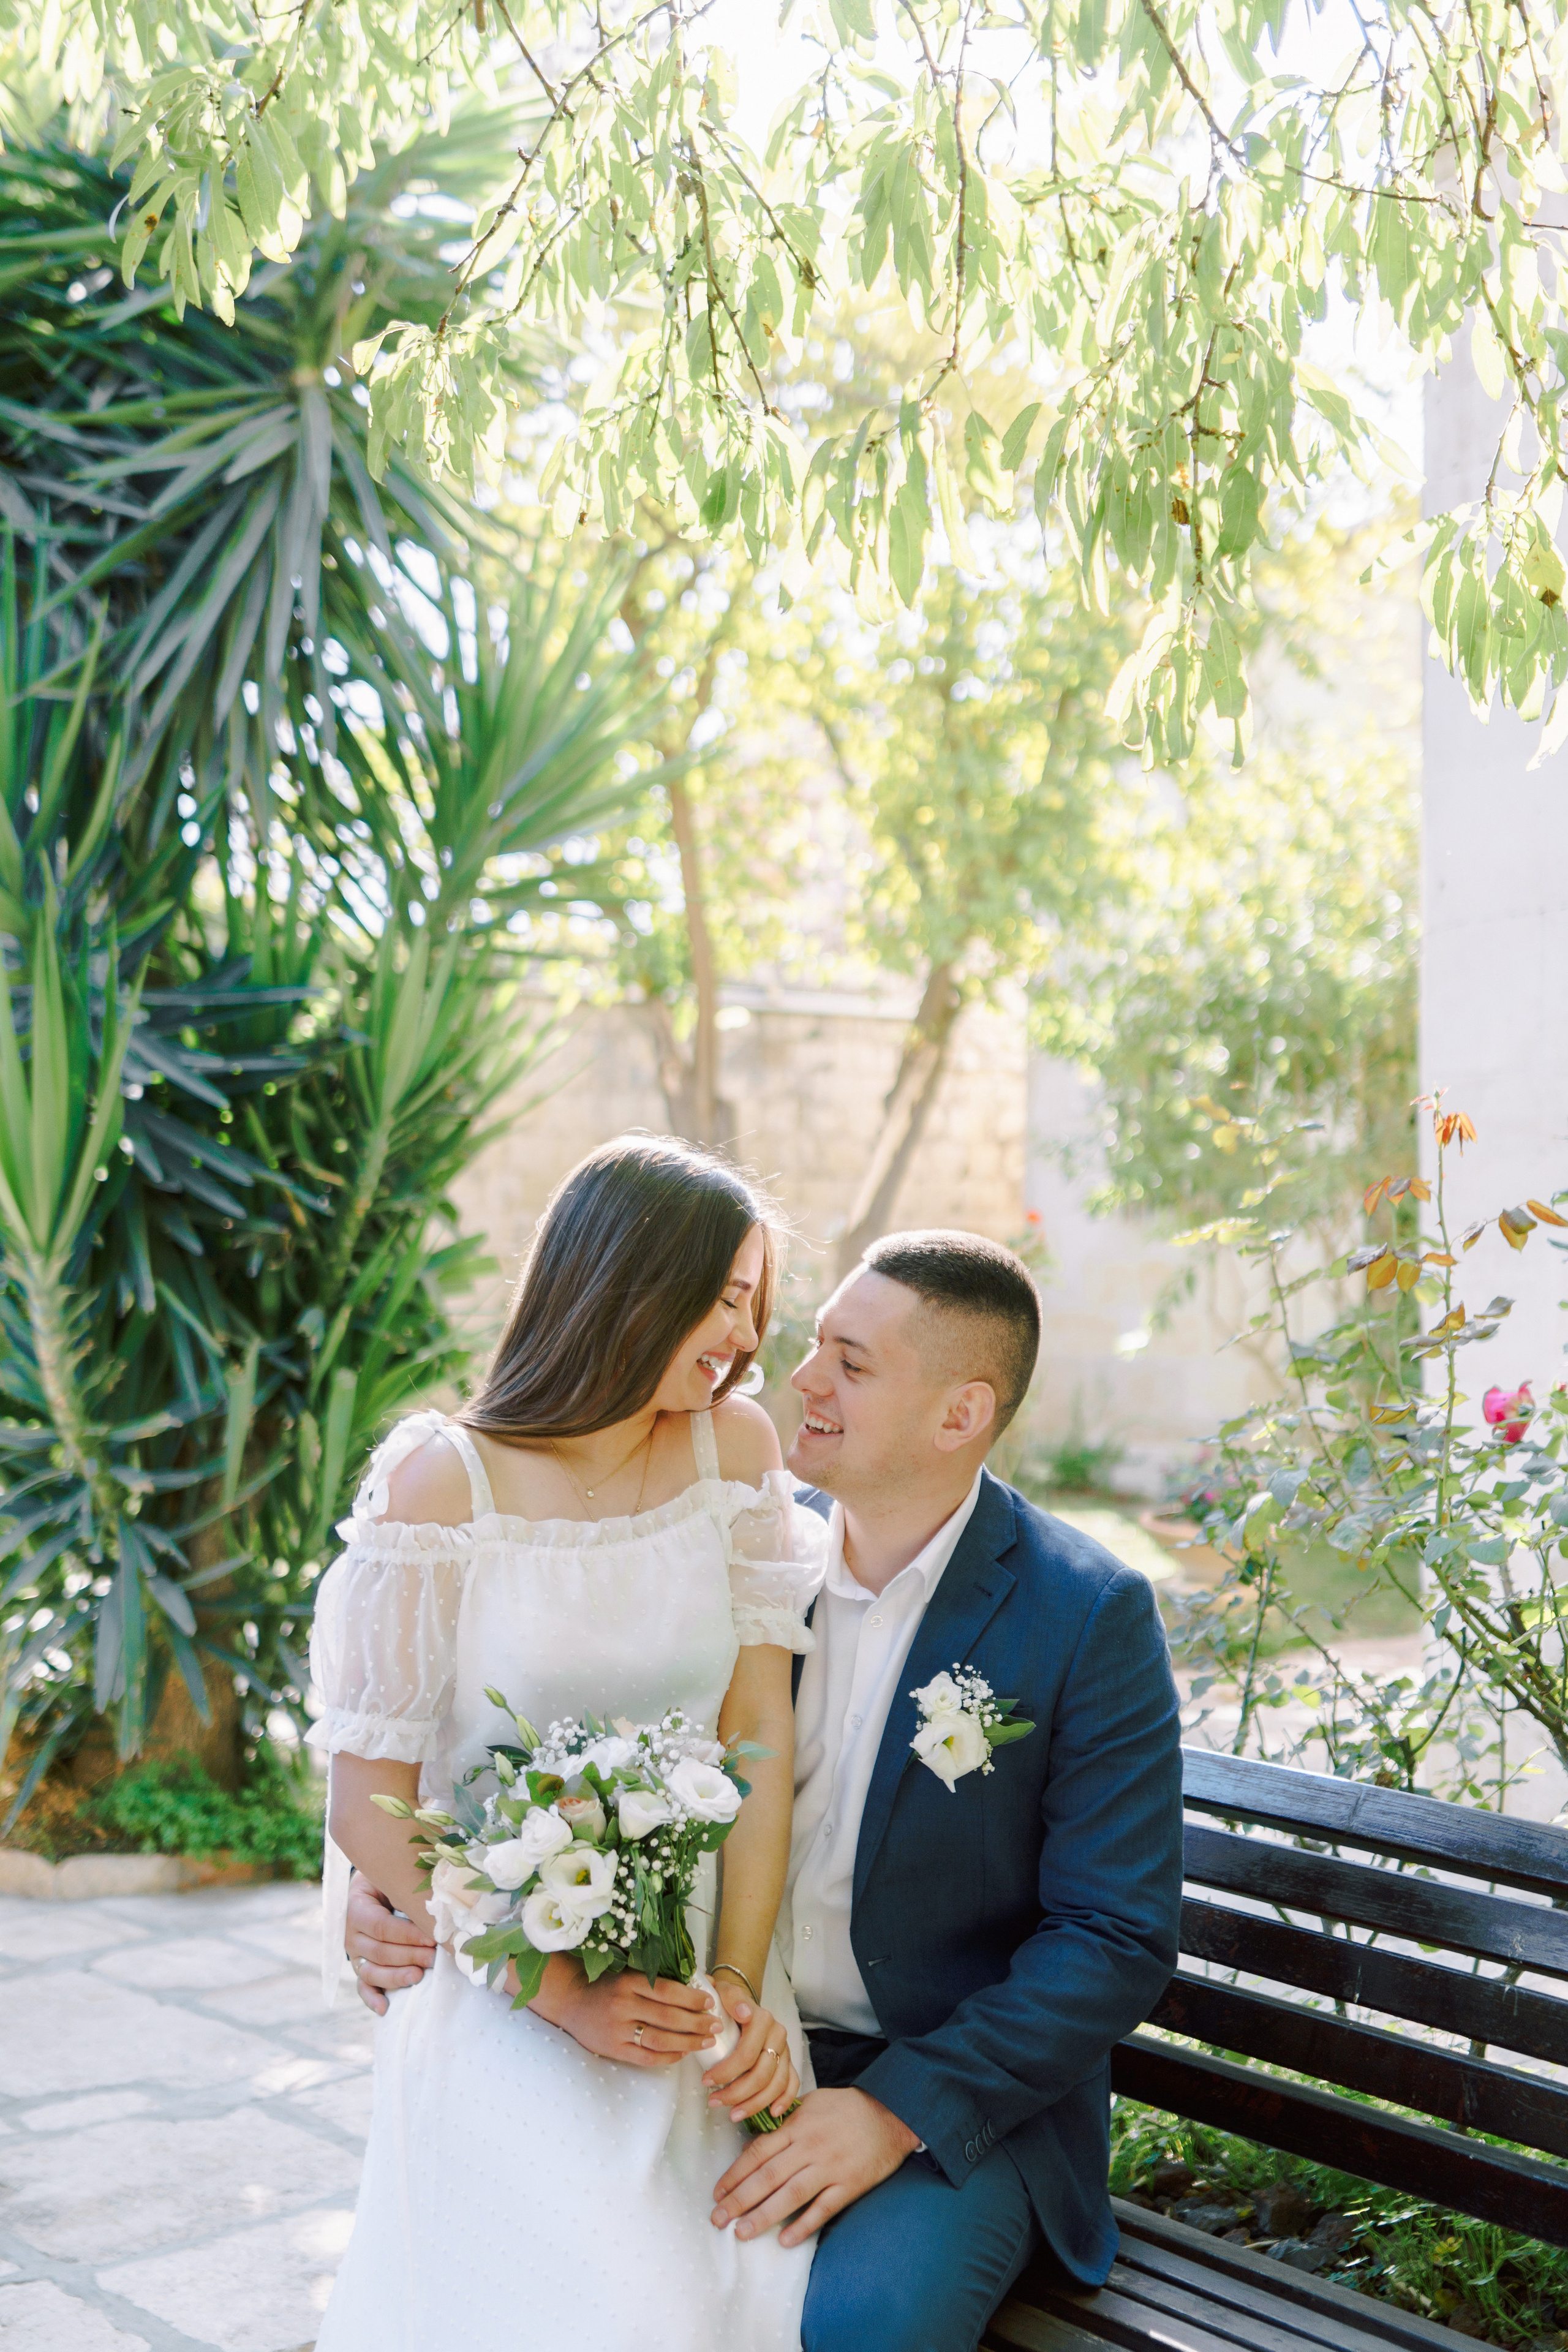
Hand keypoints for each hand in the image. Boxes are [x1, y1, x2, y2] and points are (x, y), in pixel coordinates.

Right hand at [345, 1878, 434, 2014]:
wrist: (369, 1887)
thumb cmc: (386, 1882)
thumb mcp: (390, 1880)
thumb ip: (404, 1892)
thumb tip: (432, 1908)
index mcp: (356, 1909)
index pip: (382, 1927)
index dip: (407, 1935)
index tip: (432, 1938)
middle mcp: (351, 1934)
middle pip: (379, 1952)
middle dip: (409, 1956)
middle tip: (433, 1957)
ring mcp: (354, 1955)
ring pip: (372, 1972)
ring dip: (396, 1977)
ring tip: (418, 1976)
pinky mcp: (360, 1968)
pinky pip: (363, 1987)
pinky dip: (372, 1999)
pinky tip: (384, 2008)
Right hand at [538, 1964, 717, 2067]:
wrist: (571, 2001)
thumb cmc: (607, 1986)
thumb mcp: (628, 1974)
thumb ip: (655, 1981)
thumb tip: (696, 1986)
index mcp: (629, 1982)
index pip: (667, 1990)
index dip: (692, 1997)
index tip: (710, 2002)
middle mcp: (623, 2004)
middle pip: (668, 2017)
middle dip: (697, 2022)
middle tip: (716, 2025)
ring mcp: (618, 2029)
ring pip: (660, 2039)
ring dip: (687, 2042)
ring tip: (706, 2042)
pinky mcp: (613, 2049)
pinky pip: (646, 2057)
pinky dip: (667, 2057)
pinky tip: (682, 2054)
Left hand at [703, 1979, 799, 2124]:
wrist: (742, 2002)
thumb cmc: (728, 2003)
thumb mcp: (723, 1993)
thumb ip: (732, 1998)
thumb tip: (744, 2012)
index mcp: (763, 2020)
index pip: (746, 2054)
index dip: (726, 2072)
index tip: (706, 2081)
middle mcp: (777, 2035)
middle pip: (761, 2074)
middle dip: (736, 2093)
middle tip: (714, 2101)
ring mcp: (784, 2050)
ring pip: (775, 2084)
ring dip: (754, 2104)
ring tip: (733, 2114)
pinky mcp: (788, 2061)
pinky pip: (792, 2084)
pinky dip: (784, 2100)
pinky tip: (771, 2112)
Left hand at [711, 2087, 919, 2247]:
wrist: (891, 2113)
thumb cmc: (847, 2108)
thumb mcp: (812, 2103)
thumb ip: (785, 2121)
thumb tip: (756, 2139)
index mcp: (798, 2126)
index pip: (758, 2152)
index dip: (735, 2174)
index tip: (717, 2193)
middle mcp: (810, 2147)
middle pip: (768, 2176)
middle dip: (739, 2199)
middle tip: (718, 2219)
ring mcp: (830, 2167)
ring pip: (791, 2195)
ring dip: (764, 2215)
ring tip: (741, 2232)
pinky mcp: (850, 2185)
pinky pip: (824, 2209)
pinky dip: (804, 2225)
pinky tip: (785, 2240)